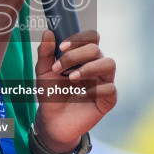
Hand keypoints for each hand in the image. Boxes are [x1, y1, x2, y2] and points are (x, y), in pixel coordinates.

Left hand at [33, 29, 115, 150]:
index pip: (91, 38)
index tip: (61, 47)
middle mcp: (96, 66)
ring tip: (71, 78)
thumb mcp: (43, 72)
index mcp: (83, 57)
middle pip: (96, 49)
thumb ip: (45, 53)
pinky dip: (95, 89)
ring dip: (89, 67)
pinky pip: (110, 88)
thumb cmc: (51, 94)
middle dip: (76, 55)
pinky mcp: (107, 100)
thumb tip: (48, 32)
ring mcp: (103, 82)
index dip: (79, 38)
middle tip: (59, 67)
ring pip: (109, 64)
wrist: (51, 121)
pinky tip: (81, 95)